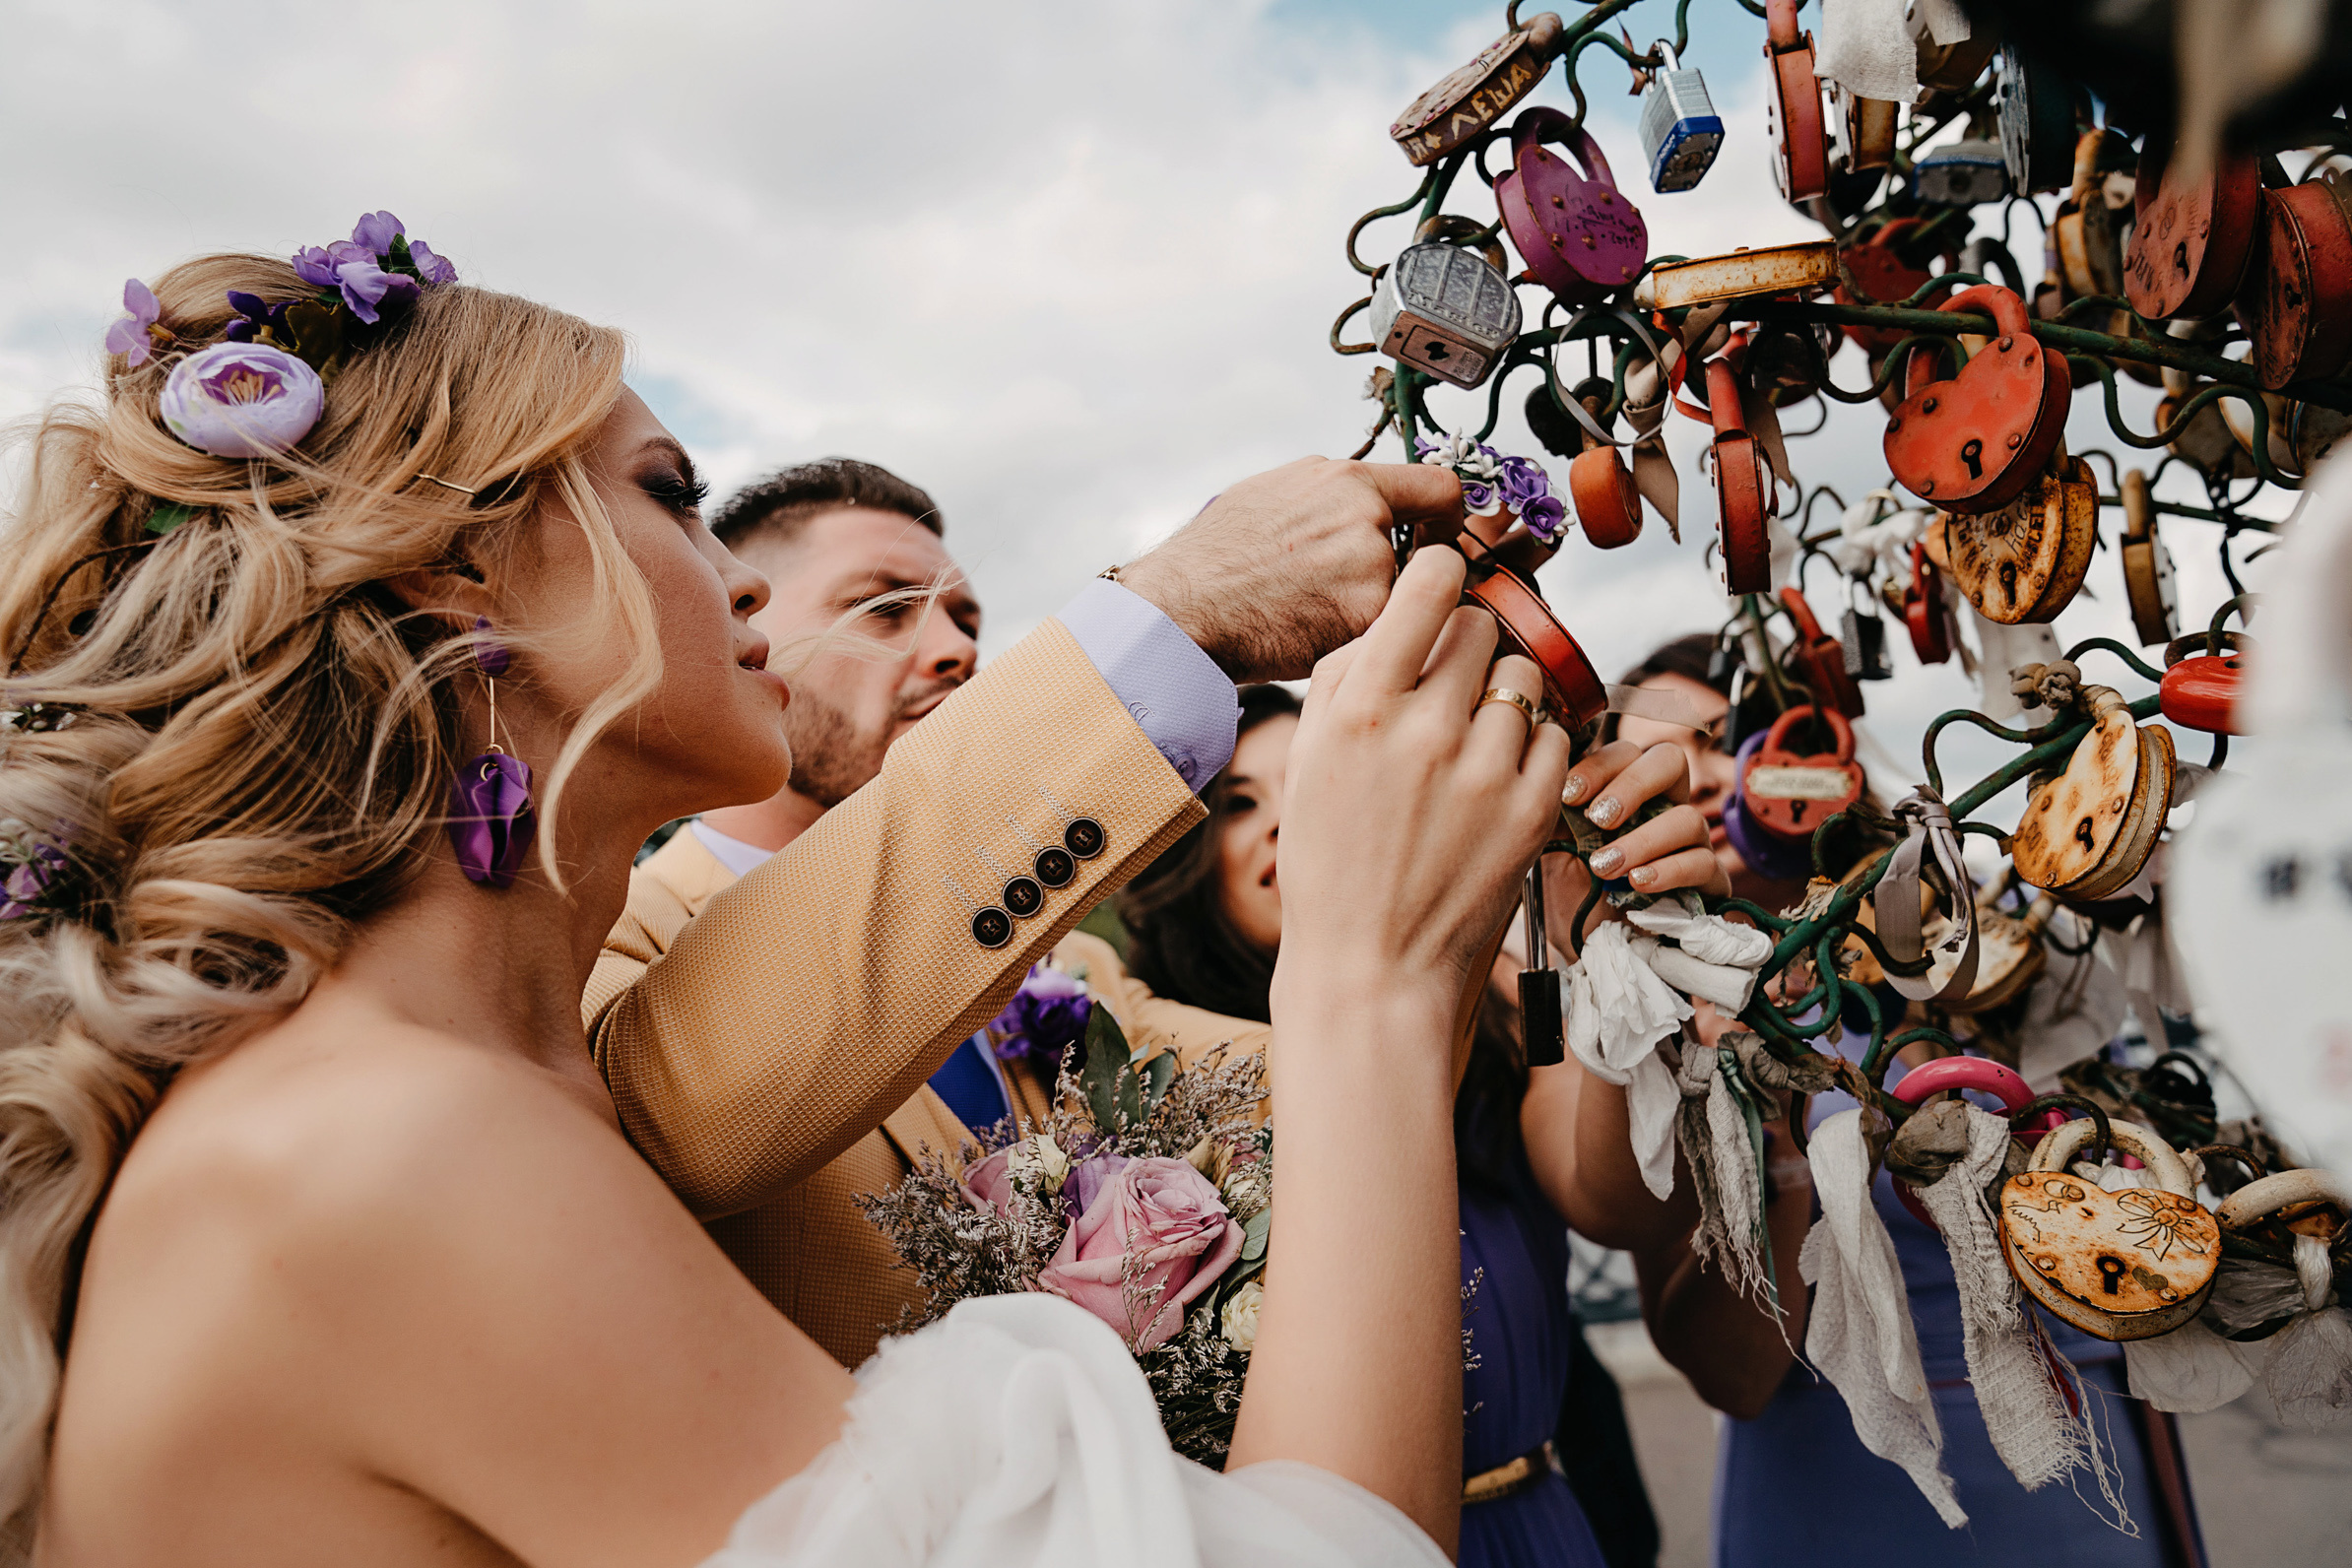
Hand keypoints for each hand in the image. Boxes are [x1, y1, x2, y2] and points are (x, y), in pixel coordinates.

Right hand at [1115, 457, 1463, 682]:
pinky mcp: (1363, 620)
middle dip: (1403, 576)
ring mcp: (1369, 570)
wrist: (1183, 610)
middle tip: (1360, 594)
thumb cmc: (1214, 558)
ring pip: (1403, 597)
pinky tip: (1314, 637)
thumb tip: (1370, 501)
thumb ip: (1332, 494)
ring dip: (1374, 610)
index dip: (1449, 519)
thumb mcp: (1273, 494)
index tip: (1442, 538)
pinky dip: (1358, 640)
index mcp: (1346, 481)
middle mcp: (1366, 518)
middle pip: (1427, 553)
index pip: (1441, 488)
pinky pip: (1383, 633)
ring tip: (1317, 615)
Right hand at [1271, 548, 1569, 1015]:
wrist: (1372, 969)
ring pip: (1523, 678)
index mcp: (1361, 708)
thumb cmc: (1328, 863)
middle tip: (1447, 688)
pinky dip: (1530, 748)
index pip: (1431, 584)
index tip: (1440, 588)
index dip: (1440, 576)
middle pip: (1481, 627)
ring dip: (1501, 696)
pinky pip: (1553, 735)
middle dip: (1466, 646)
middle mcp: (1426, 729)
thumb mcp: (1308, 759)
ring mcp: (1487, 771)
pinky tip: (1495, 780)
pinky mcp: (1533, 809)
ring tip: (1471, 742)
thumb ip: (1348, 675)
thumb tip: (1400, 612)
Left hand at [1542, 740, 1730, 943]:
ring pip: (1688, 818)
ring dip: (1643, 840)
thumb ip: (1556, 812)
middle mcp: (1663, 807)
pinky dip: (1668, 871)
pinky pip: (1703, 864)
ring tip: (1606, 866)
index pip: (1626, 753)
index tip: (1569, 795)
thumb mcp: (1552, 849)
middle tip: (1600, 818)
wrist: (1586, 948)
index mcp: (1626, 792)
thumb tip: (1551, 777)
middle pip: (1670, 761)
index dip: (1600, 766)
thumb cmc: (1571, 894)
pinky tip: (1638, 884)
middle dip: (1633, 785)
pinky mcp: (1707, 883)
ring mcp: (1690, 843)